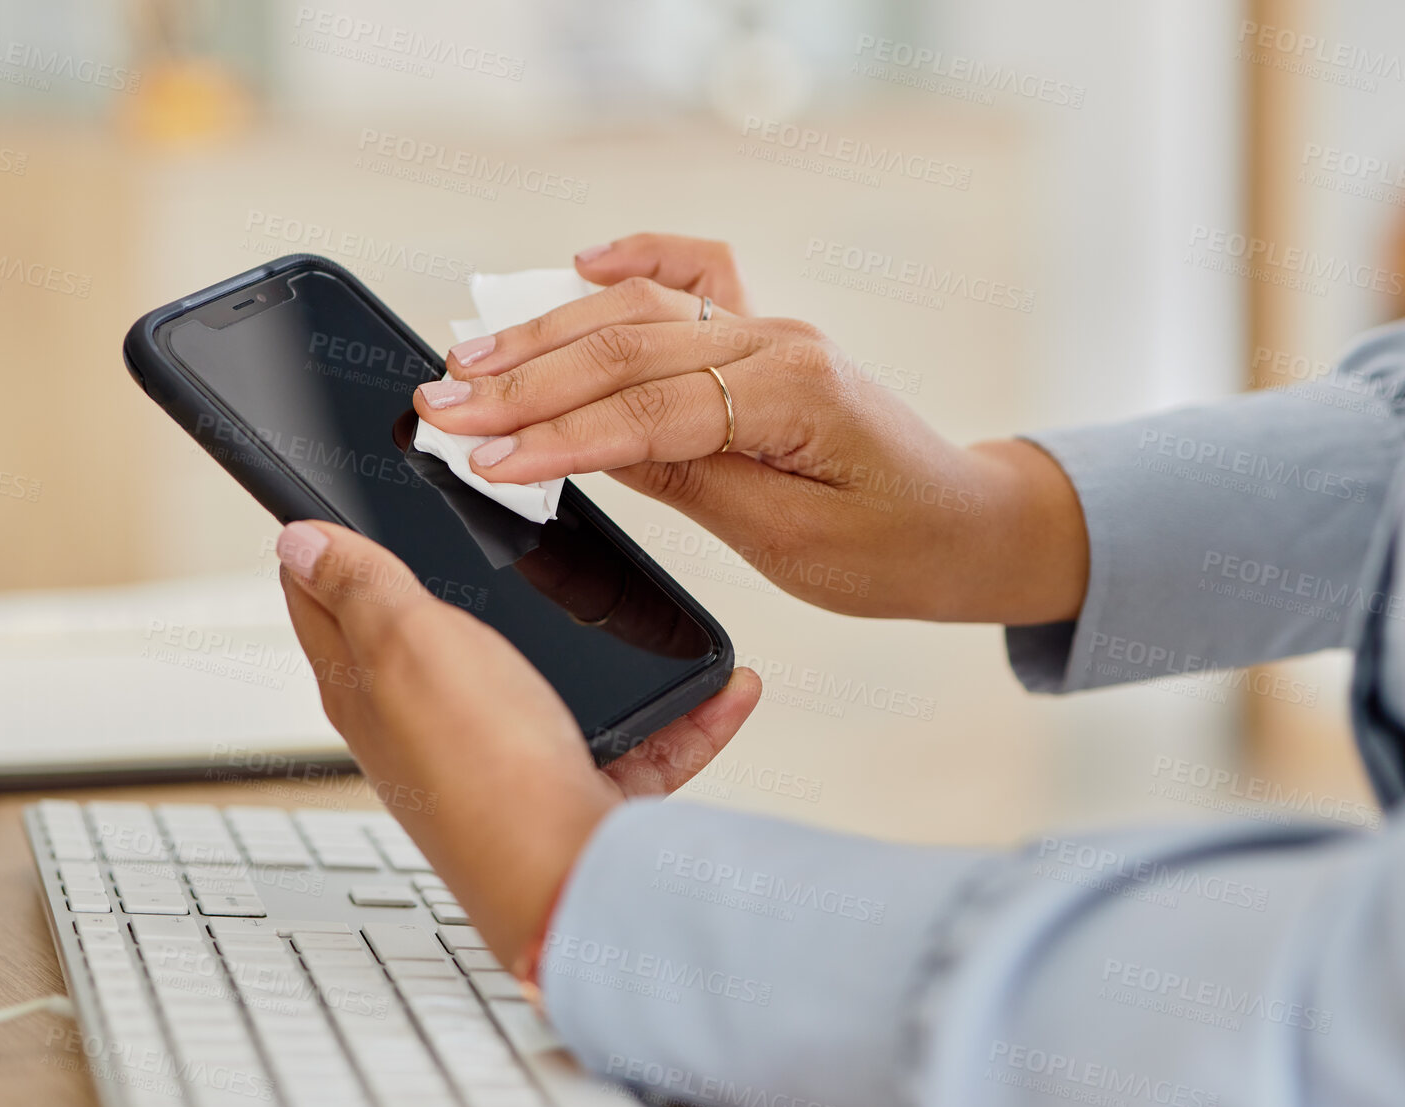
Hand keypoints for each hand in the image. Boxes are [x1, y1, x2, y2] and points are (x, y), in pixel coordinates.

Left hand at [274, 519, 761, 966]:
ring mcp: (509, 757)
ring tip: (639, 605)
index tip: (340, 504)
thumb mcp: (408, 644)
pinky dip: (685, 714)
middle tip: (500, 529)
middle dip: (475, 586)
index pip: (328, 605)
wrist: (567, 881)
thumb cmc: (483, 769)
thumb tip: (297, 540)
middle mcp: (435, 727)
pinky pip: (640, 739)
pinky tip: (724, 688)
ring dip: (599, 646)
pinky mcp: (577, 789)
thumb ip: (362, 588)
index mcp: (374, 688)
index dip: (327, 549)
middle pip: (444, 640)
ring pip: (556, 681)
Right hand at [416, 233, 1086, 623]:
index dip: (559, 438)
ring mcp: (769, 328)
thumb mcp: (788, 540)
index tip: (485, 461)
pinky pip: (692, 277)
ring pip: (639, 312)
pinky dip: (634, 261)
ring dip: (547, 333)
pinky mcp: (761, 336)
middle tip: (440, 409)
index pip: (650, 411)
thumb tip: (592, 445)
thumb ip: (690, 480)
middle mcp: (777, 341)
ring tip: (467, 359)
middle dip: (525, 382)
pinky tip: (578, 263)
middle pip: (627, 348)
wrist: (963, 525)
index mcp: (794, 392)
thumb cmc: (893, 547)